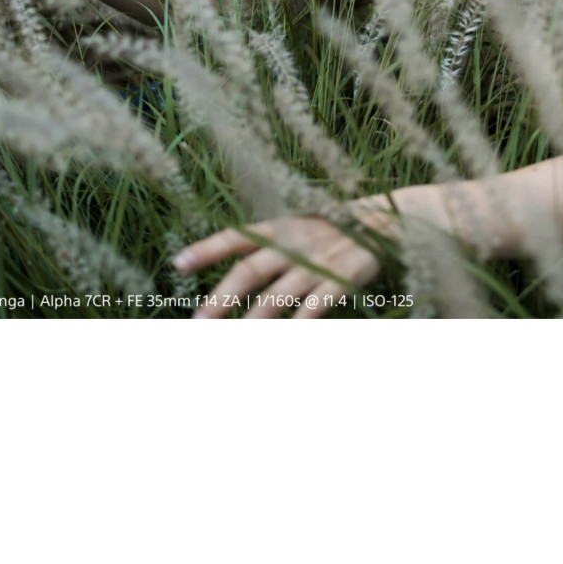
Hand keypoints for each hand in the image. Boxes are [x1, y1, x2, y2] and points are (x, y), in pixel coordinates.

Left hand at [173, 215, 383, 319]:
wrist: (385, 221)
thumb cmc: (334, 231)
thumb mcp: (299, 228)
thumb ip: (269, 247)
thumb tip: (232, 277)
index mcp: (281, 228)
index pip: (237, 237)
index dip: (207, 249)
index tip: (178, 263)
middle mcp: (294, 243)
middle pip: (250, 271)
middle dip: (221, 299)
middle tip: (198, 322)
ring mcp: (317, 262)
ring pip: (278, 295)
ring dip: (254, 320)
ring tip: (235, 341)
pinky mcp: (342, 277)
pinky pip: (316, 304)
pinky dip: (301, 322)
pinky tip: (290, 335)